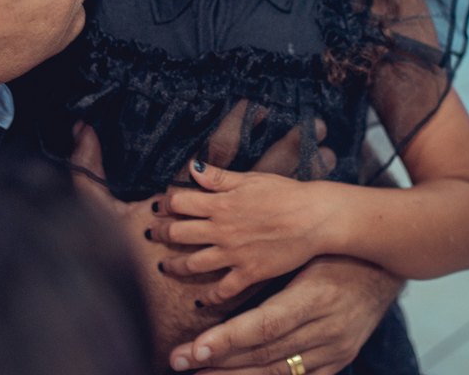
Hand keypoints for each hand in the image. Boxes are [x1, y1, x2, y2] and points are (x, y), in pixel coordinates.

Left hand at [151, 162, 341, 305]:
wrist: (314, 218)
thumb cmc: (286, 193)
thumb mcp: (251, 179)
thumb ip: (219, 177)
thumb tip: (193, 167)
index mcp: (220, 203)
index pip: (179, 202)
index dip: (165, 204)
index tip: (159, 207)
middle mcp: (221, 230)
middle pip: (179, 233)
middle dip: (162, 233)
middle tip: (153, 235)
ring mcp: (233, 254)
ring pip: (193, 263)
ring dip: (175, 265)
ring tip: (165, 267)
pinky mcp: (249, 273)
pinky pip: (222, 290)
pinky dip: (208, 297)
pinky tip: (200, 300)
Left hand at [168, 255, 403, 374]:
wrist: (385, 269)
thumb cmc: (338, 252)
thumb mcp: (306, 252)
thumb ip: (265, 268)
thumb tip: (216, 270)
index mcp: (316, 297)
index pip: (265, 325)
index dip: (227, 339)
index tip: (195, 347)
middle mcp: (326, 329)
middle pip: (264, 353)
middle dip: (217, 359)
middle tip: (179, 359)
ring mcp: (333, 350)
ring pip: (276, 371)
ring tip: (198, 372)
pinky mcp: (337, 362)